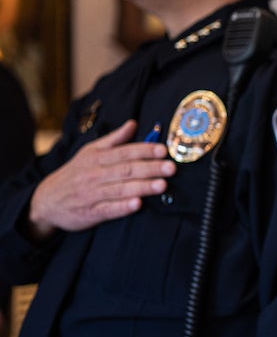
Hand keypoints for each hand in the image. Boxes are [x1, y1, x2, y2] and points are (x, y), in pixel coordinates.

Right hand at [28, 120, 175, 238]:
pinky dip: (122, 207)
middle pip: (125, 170)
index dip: (144, 151)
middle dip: (150, 168)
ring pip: (120, 189)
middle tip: (171, 167)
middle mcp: (94, 175)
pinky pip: (108, 209)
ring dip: (142, 187)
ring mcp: (92, 194)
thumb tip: (133, 123)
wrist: (46, 201)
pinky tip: (137, 205)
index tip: (163, 150)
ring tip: (162, 185)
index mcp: (96, 158)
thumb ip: (114, 139)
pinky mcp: (90, 213)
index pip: (123, 152)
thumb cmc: (75, 173)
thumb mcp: (90, 152)